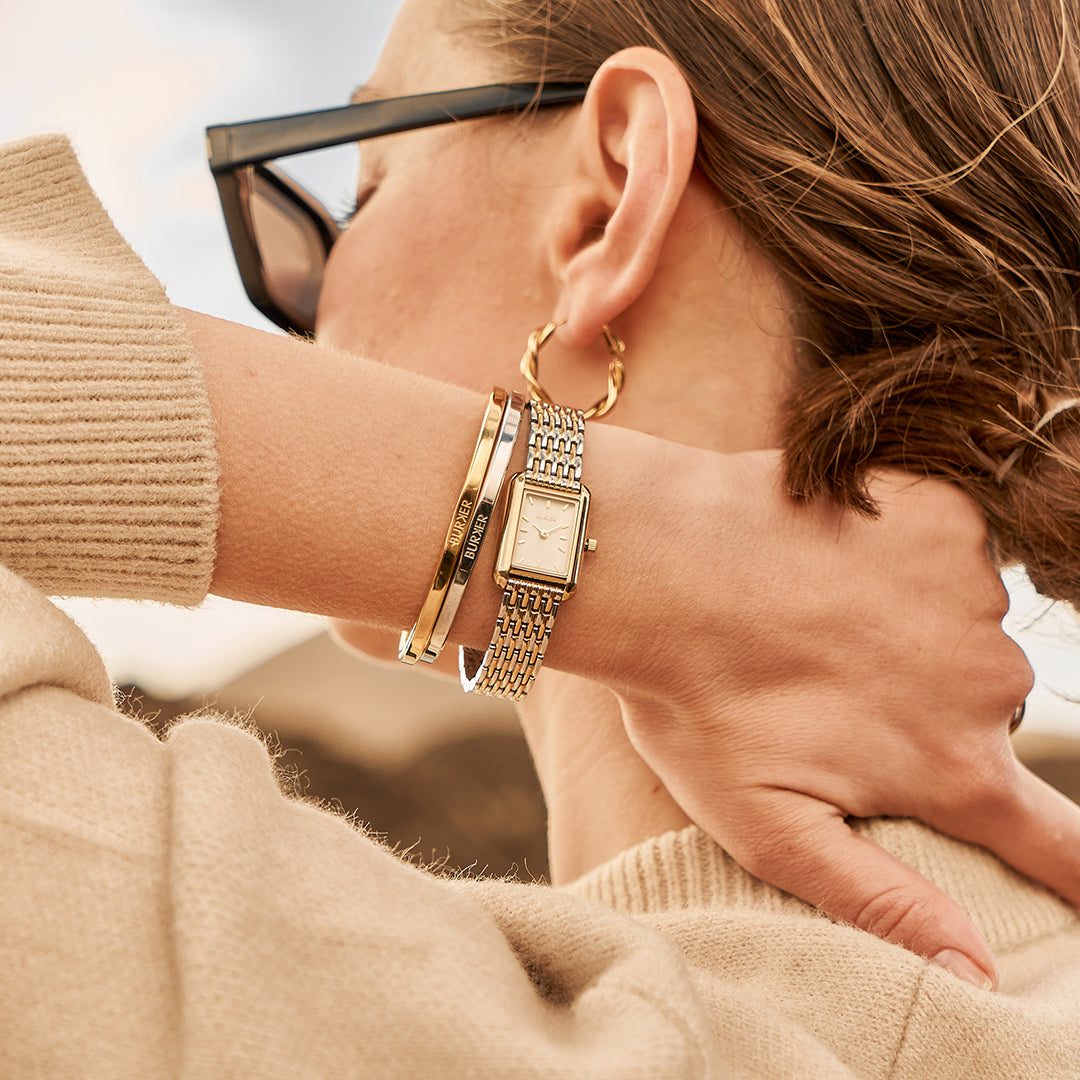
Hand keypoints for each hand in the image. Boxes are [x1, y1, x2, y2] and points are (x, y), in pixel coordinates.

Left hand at [609, 451, 1067, 987]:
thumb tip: (978, 973)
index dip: (1079, 875)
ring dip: (915, 638)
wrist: (658, 564)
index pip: (1065, 846)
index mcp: (951, 768)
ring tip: (822, 628)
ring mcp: (970, 588)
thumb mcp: (768, 828)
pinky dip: (909, 565)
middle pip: (988, 722)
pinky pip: (951, 554)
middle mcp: (985, 679)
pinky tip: (836, 565)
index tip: (1077, 882)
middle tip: (839, 703)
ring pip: (966, 634)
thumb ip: (882, 903)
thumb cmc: (695, 702)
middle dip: (935, 723)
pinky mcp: (944, 517)